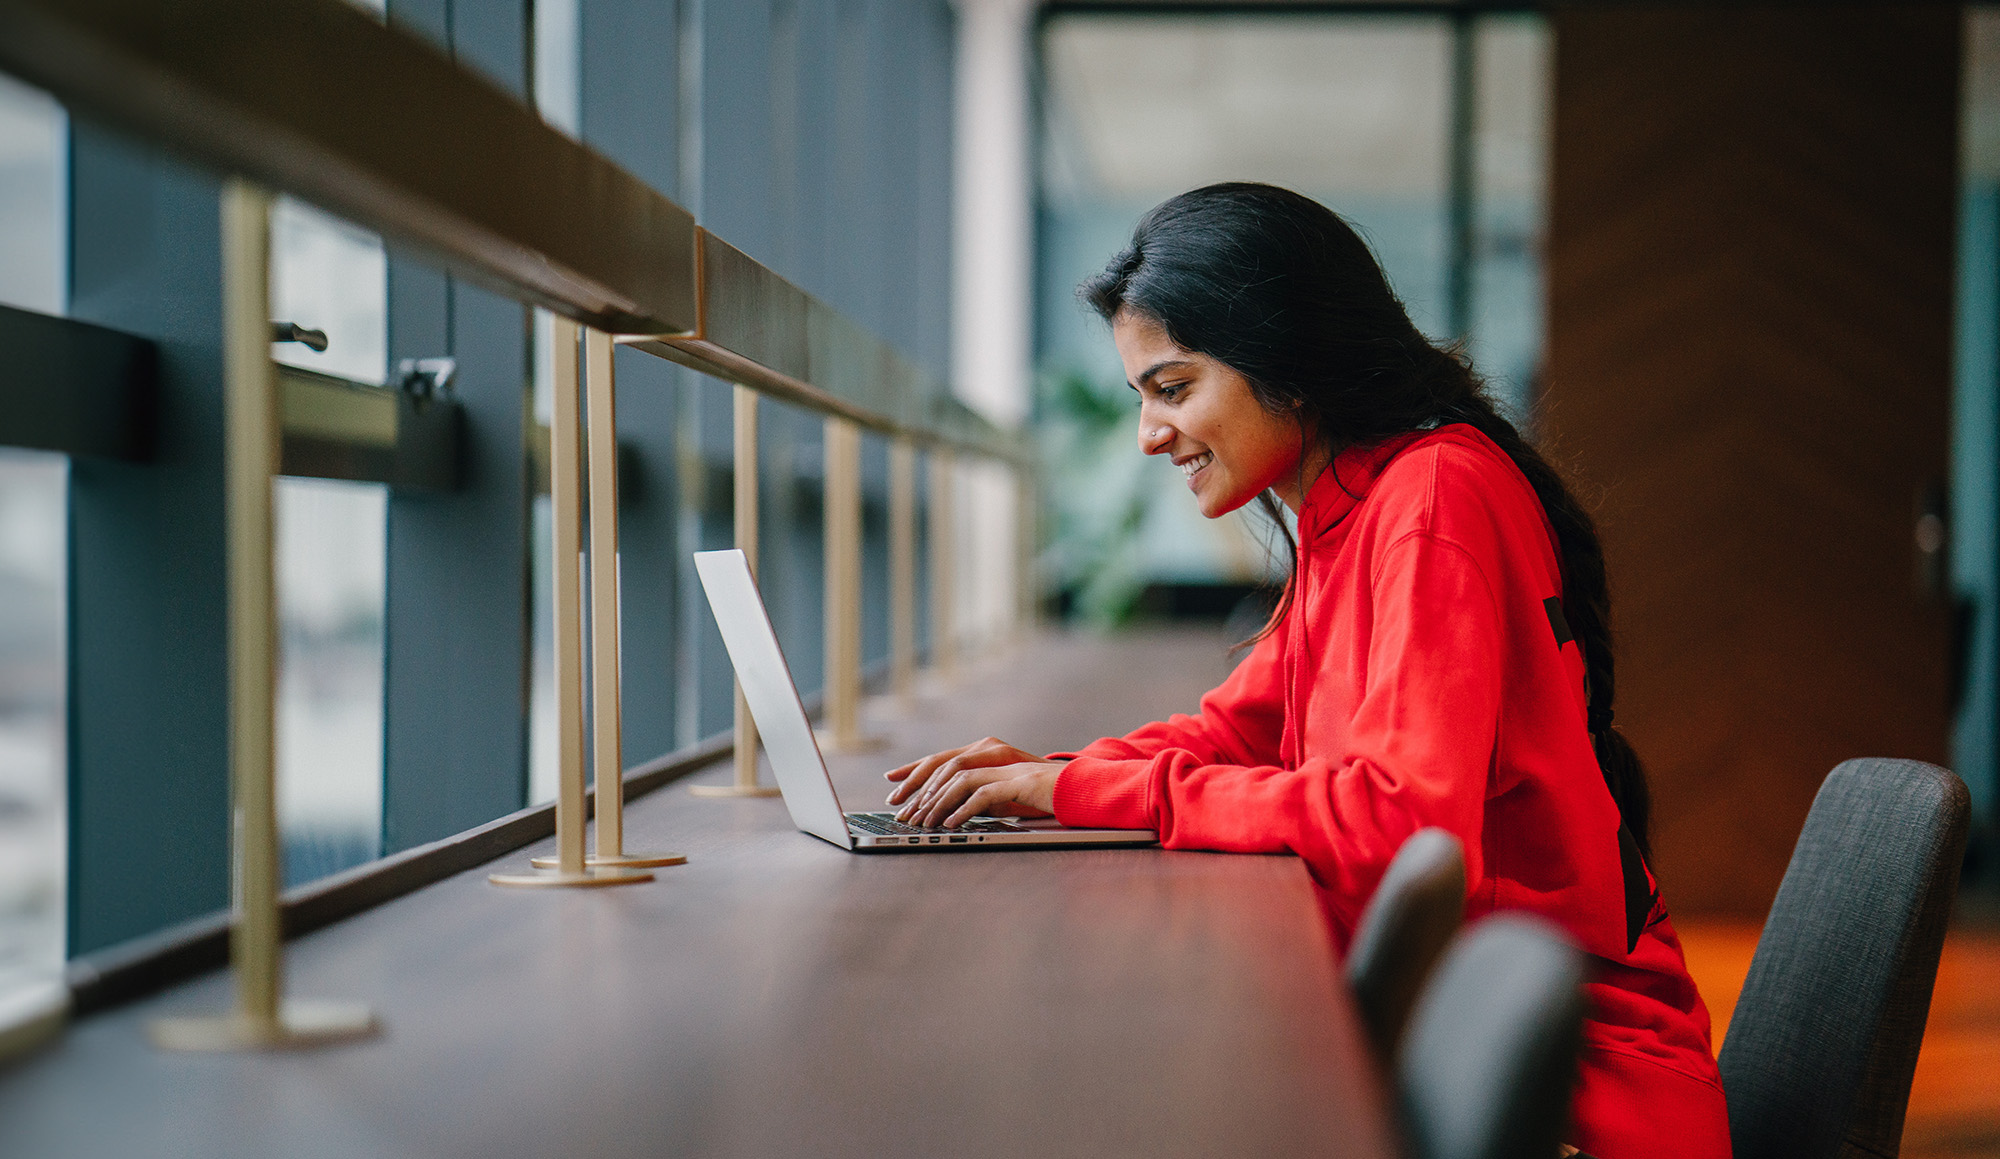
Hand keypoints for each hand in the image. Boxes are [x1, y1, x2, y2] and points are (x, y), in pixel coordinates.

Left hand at [884, 736, 1064, 828]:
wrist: (1081, 789)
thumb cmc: (1043, 794)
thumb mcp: (1003, 794)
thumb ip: (977, 795)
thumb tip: (945, 811)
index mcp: (987, 751)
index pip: (942, 758)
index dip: (915, 771)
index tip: (893, 786)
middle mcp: (993, 751)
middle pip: (943, 765)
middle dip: (919, 791)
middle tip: (903, 814)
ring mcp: (1006, 764)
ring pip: (958, 778)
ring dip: (937, 803)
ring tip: (923, 824)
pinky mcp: (1018, 781)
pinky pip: (982, 794)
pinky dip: (962, 809)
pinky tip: (951, 824)